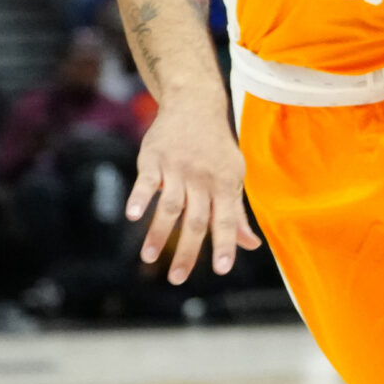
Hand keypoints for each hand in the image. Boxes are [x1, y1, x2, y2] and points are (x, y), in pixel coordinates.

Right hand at [124, 97, 260, 283]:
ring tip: (148, 259)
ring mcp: (178, 168)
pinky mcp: (154, 158)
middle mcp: (203, 179)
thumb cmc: (216, 149)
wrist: (196, 104)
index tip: (220, 270)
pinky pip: (146, 181)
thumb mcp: (233, 176)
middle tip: (177, 279)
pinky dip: (140, 197)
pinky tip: (133, 216)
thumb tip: (250, 245)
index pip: (227, 220)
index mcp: (226, 185)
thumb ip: (237, 213)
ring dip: (158, 234)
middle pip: (197, 220)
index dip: (224, 244)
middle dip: (187, 251)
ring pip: (170, 206)